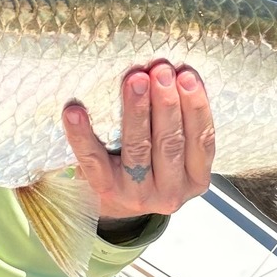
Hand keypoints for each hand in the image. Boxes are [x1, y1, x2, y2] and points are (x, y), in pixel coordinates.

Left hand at [63, 62, 214, 223]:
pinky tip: (75, 111)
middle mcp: (170, 191)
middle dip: (166, 103)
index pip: (202, 140)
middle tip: (161, 70)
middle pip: (171, 142)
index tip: (187, 75)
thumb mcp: (176, 153)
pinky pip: (92, 160)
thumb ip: (181, 121)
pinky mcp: (105, 191)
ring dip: (136, 110)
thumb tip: (177, 72)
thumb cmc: (151, 165)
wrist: (116, 205)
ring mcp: (137, 194)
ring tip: (135, 79)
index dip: (196, 106)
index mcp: (195, 179)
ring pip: (138, 148)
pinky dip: (82, 134)